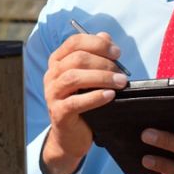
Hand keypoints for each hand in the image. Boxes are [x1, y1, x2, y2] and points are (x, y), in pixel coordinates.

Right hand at [40, 32, 128, 173]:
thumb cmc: (83, 103)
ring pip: (73, 78)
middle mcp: (52, 75)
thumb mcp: (90, 77)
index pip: (74, 42)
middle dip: (103, 62)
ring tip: (120, 83)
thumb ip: (96, 55)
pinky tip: (110, 96)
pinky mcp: (59, 113)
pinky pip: (75, 102)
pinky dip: (95, 97)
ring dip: (101, 78)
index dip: (97, 44)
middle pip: (76, 59)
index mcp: (58, 61)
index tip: (117, 52)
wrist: (71, 136)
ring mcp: (52, 94)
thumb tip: (105, 36)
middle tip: (122, 72)